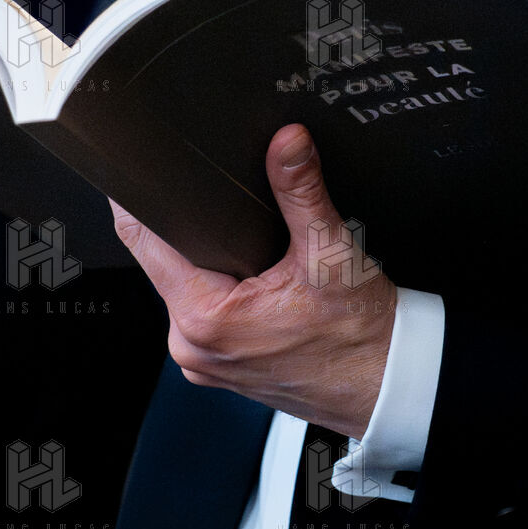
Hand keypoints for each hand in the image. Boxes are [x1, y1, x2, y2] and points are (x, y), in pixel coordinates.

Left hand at [111, 123, 398, 438]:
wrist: (387, 386)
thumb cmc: (360, 336)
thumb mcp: (330, 253)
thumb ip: (301, 191)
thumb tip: (287, 143)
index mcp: (204, 319)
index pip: (145, 241)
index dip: (140, 199)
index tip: (141, 168)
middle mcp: (193, 346)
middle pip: (165, 263)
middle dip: (189, 229)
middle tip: (219, 200)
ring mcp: (204, 362)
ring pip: (186, 288)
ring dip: (207, 261)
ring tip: (246, 244)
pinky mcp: (220, 367)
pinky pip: (204, 314)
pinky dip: (222, 291)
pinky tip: (254, 279)